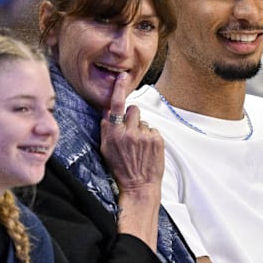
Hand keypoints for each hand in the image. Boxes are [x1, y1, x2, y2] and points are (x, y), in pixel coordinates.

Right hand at [100, 72, 163, 194]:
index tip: (122, 77)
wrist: (139, 186)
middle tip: (131, 132)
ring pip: (143, 121)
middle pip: (133, 109)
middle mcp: (128, 132)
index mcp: (114, 134)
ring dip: (142, 129)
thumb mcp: (106, 149)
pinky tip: (147, 149)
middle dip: (132, 117)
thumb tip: (108, 111)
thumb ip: (107, 128)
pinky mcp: (156, 139)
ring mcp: (144, 136)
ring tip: (139, 146)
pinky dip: (150, 137)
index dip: (118, 89)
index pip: (115, 106)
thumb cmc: (121, 169)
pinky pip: (153, 130)